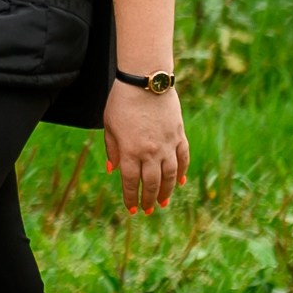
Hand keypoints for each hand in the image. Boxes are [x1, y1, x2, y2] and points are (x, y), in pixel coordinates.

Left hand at [103, 82, 188, 214]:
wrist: (145, 82)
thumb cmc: (121, 103)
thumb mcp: (109, 126)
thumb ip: (113, 150)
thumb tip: (114, 171)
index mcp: (130, 151)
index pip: (131, 181)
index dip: (131, 197)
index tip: (131, 209)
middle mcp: (151, 152)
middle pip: (152, 182)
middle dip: (149, 199)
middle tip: (148, 210)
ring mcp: (168, 144)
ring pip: (170, 175)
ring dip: (167, 191)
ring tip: (163, 203)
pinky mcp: (179, 136)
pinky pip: (183, 159)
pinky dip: (182, 172)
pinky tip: (179, 183)